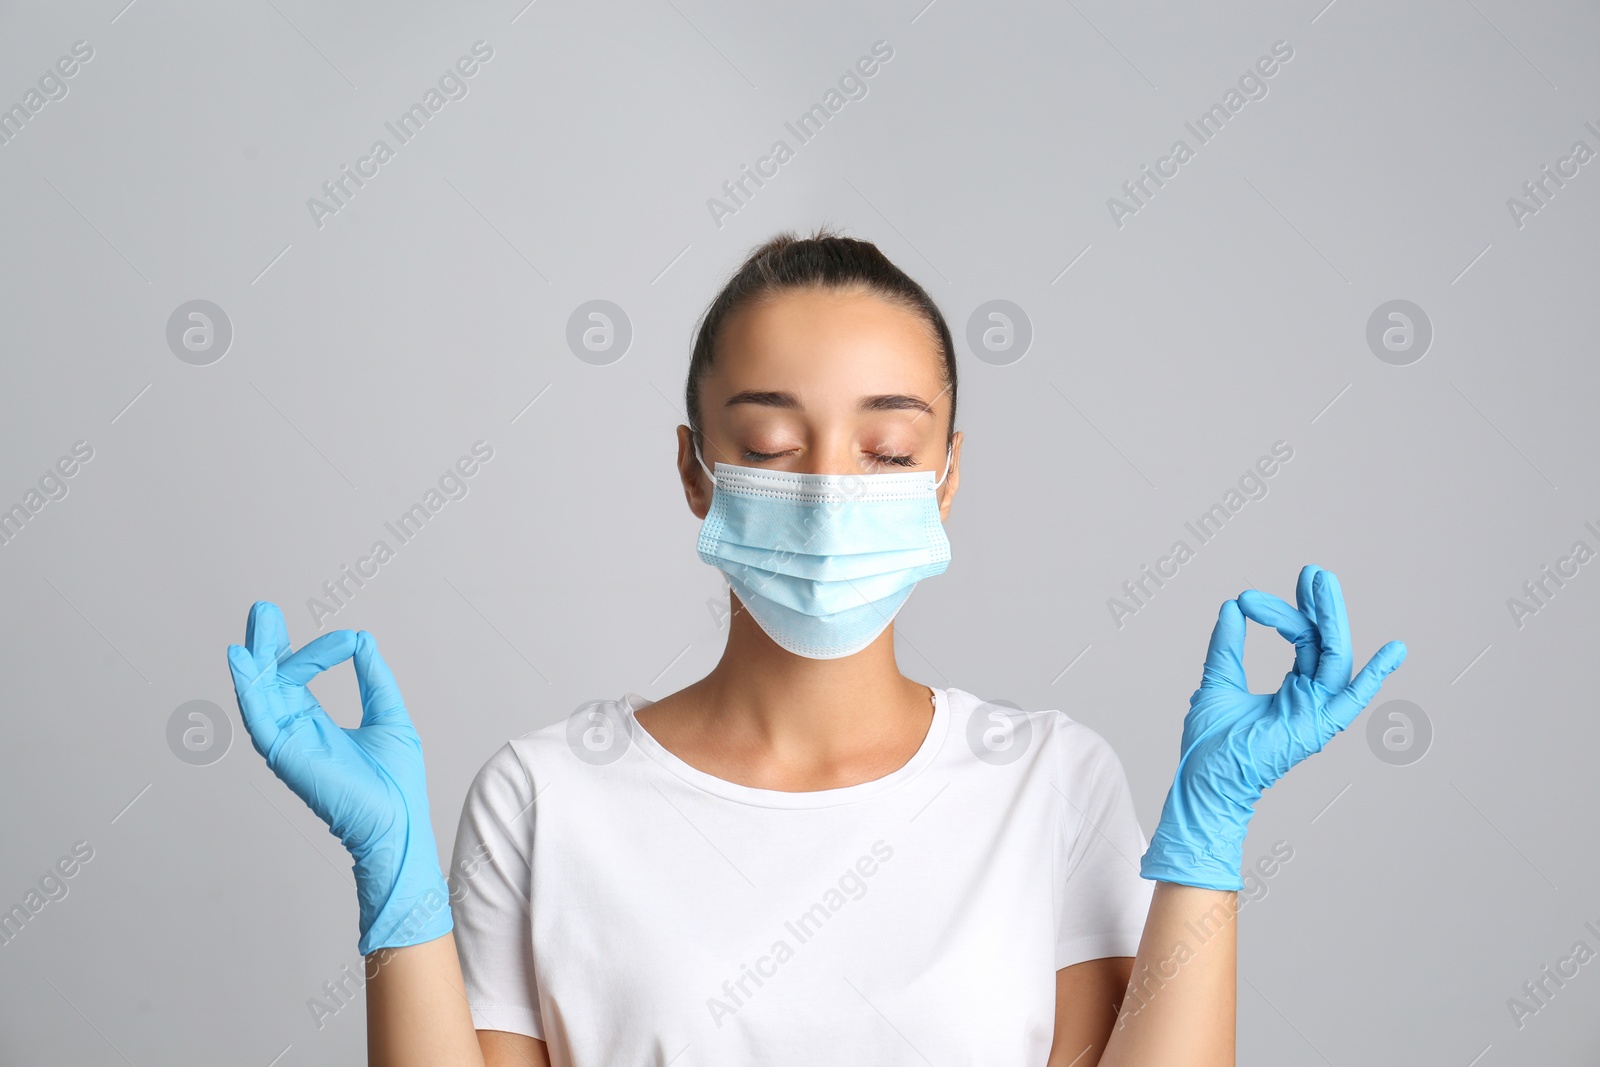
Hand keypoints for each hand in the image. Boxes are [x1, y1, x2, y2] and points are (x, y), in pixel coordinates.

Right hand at [225, 601, 452, 954]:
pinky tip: (243, 659)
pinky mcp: (285, 753)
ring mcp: (286, 742)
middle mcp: (294, 731)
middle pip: (269, 681)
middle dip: (264, 645)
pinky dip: (248, 687)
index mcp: (315, 724)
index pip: (295, 679)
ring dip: (254, 660)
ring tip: (254, 626)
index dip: (304, 651)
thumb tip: (363, 639)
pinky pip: (258, 716)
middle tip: (262, 610)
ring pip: (260, 694)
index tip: (344, 637)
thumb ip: (372, 677)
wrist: (398, 822)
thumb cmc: (394, 781)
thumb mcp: (388, 713)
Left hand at [1139, 565, 1406, 890]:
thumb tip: (1232, 607)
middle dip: (1319, 605)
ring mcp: (1316, 712)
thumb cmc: (1210, 743)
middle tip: (1312, 571)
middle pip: (1324, 642)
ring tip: (1321, 581)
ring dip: (1330, 618)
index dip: (1281, 613)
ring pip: (1334, 656)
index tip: (1246, 600)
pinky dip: (1376, 676)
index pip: (1300, 639)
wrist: (1202, 779)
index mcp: (1293, 690)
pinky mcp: (1317, 728)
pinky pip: (1352, 700)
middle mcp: (1311, 698)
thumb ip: (1228, 646)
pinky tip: (1395, 649)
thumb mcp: (1218, 681)